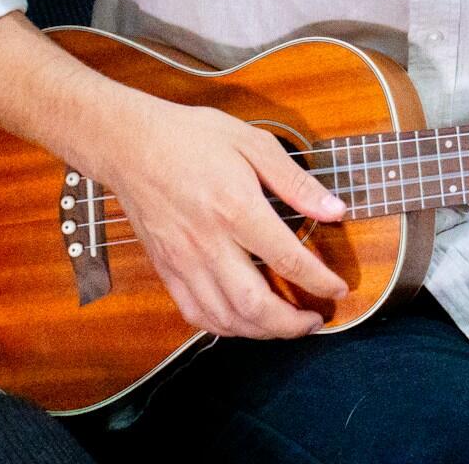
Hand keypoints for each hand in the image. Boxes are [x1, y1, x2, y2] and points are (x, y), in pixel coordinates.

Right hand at [100, 99, 350, 338]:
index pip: (287, 259)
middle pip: (255, 304)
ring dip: (262, 332)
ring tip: (286, 326)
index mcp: (236, 208)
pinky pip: (195, 313)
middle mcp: (209, 242)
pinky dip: (223, 327)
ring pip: (225, 317)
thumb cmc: (192, 137)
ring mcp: (183, 260)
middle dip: (292, 324)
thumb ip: (295, 182)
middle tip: (315, 320)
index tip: (339, 289)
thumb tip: (335, 210)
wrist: (130, 144)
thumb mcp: (252, 142)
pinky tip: (243, 321)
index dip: (320, 281)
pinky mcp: (165, 269)